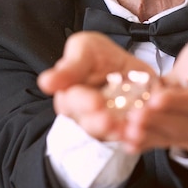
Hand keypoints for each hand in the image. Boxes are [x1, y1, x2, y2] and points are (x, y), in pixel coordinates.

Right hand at [37, 31, 155, 140]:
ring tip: (130, 130)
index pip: (72, 102)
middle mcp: (84, 116)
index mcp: (70, 95)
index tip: (96, 102)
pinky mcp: (125, 130)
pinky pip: (129, 139)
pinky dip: (135, 138)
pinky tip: (141, 135)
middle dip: (101, 123)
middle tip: (111, 120)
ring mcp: (105, 126)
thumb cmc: (97, 55)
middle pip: (90, 124)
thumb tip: (46, 82)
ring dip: (119, 133)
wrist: (123, 64)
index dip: (84, 103)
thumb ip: (70, 66)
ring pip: (109, 135)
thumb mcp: (84, 49)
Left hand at [121, 37, 187, 156]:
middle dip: (157, 118)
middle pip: (184, 122)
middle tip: (135, 115)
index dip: (178, 101)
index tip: (157, 99)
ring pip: (171, 135)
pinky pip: (162, 142)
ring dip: (148, 134)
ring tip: (129, 130)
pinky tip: (129, 144)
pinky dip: (145, 143)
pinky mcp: (181, 140)